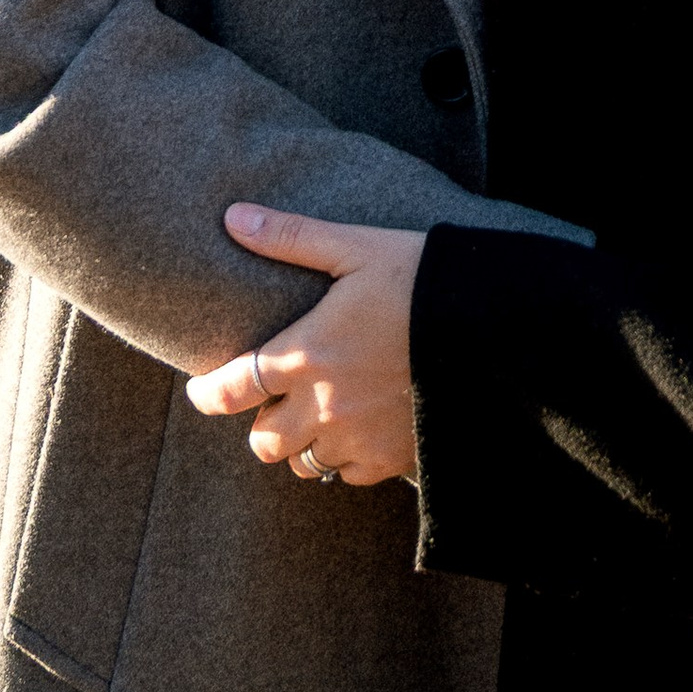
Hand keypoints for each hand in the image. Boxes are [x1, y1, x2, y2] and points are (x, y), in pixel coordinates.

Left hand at [185, 207, 424, 488]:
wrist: (490, 326)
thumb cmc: (417, 277)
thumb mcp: (354, 248)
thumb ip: (291, 237)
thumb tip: (232, 216)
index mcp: (306, 354)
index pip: (233, 388)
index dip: (208, 394)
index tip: (201, 391)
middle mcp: (325, 406)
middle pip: (264, 442)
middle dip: (262, 423)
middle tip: (276, 400)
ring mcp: (359, 439)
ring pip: (305, 463)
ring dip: (303, 442)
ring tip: (318, 414)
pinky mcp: (392, 459)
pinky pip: (348, 475)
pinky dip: (344, 458)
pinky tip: (358, 429)